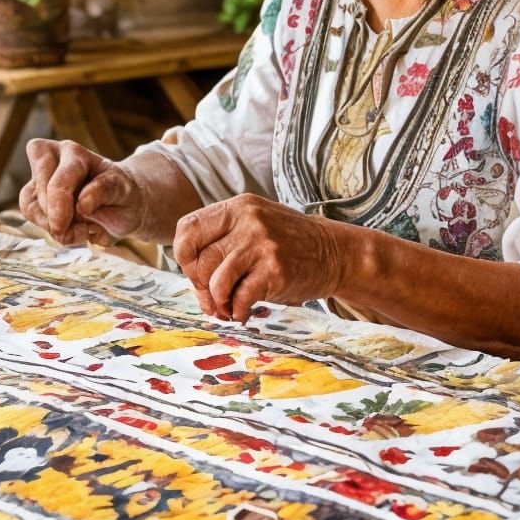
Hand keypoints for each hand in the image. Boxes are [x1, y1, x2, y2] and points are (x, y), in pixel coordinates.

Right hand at [19, 138, 147, 246]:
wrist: (119, 204)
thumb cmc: (121, 194)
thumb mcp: (124, 191)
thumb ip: (105, 192)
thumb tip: (81, 204)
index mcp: (76, 154)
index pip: (60, 179)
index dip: (61, 204)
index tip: (72, 227)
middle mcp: (53, 158)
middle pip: (41, 189)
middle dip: (56, 215)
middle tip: (80, 231)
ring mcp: (39, 176)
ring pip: (29, 204)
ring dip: (51, 224)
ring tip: (79, 231)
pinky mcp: (33, 195)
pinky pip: (29, 214)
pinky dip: (47, 227)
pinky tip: (69, 230)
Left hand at [172, 194, 342, 322]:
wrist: (334, 252)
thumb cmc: (288, 243)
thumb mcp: (254, 224)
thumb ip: (223, 239)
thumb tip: (192, 278)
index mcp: (238, 207)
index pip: (187, 229)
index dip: (185, 257)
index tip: (197, 273)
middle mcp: (248, 220)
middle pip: (201, 260)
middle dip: (201, 288)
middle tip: (213, 300)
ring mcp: (262, 244)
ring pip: (216, 281)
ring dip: (218, 302)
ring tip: (228, 307)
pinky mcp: (276, 269)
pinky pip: (240, 298)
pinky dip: (237, 311)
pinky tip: (244, 312)